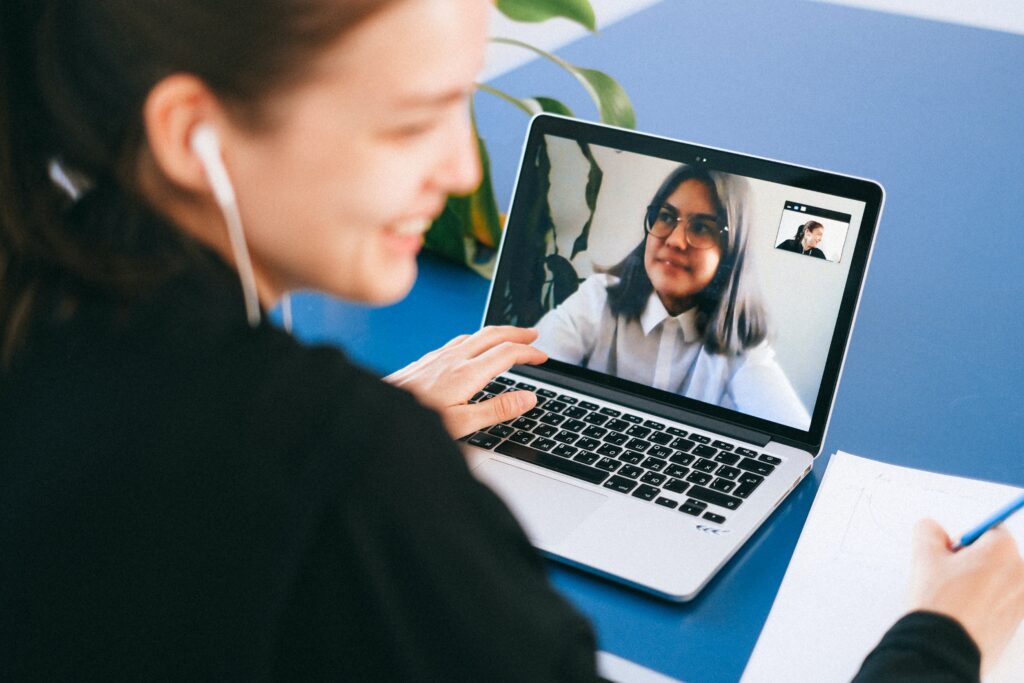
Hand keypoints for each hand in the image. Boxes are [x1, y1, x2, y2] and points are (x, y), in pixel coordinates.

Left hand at [384, 326, 547, 438]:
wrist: (379, 409)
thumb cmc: (418, 420)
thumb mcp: (463, 423)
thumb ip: (497, 410)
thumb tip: (528, 398)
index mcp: (467, 373)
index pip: (507, 354)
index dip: (529, 352)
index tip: (543, 356)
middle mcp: (454, 358)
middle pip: (493, 335)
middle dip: (517, 333)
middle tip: (534, 336)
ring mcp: (439, 356)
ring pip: (476, 335)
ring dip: (498, 333)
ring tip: (511, 338)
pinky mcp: (428, 359)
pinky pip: (460, 340)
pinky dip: (478, 338)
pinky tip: (474, 346)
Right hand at [907, 518, 1023, 672]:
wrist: (945, 647)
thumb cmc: (940, 602)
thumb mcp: (924, 556)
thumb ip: (929, 531)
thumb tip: (933, 530)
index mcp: (1003, 551)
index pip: (989, 530)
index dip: (965, 540)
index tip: (950, 553)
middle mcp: (1020, 573)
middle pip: (996, 555)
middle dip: (973, 561)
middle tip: (947, 576)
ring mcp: (1022, 600)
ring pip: (997, 579)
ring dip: (977, 582)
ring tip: (952, 597)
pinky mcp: (1016, 622)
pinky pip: (999, 602)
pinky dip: (983, 603)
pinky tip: (962, 612)